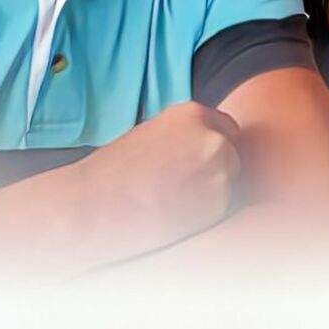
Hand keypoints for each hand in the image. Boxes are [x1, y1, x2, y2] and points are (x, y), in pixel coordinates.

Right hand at [76, 101, 240, 262]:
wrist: (95, 204)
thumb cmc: (113, 173)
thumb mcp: (152, 135)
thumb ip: (184, 136)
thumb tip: (202, 149)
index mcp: (193, 113)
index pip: (226, 129)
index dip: (212, 149)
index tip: (195, 165)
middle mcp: (213, 137)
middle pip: (233, 156)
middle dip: (216, 171)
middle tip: (182, 188)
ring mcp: (220, 170)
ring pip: (231, 184)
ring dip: (212, 193)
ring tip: (173, 200)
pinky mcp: (219, 203)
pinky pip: (223, 209)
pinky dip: (206, 214)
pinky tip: (175, 214)